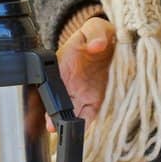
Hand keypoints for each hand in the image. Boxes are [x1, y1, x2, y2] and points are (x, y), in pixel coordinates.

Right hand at [45, 15, 116, 129]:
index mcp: (64, 66)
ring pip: (72, 113)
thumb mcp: (96, 29)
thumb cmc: (98, 35)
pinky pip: (89, 115)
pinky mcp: (96, 101)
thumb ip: (95, 34)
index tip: (50, 109)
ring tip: (68, 132)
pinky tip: (82, 132)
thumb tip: (96, 45)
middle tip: (53, 126)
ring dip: (69, 124)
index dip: (51, 98)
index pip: (53, 85)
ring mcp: (82, 94)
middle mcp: (70, 84)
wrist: (110, 43)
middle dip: (55, 117)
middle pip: (59, 104)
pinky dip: (86, 124)